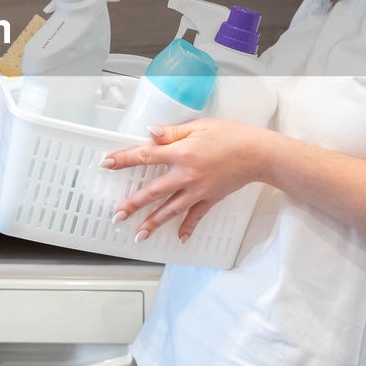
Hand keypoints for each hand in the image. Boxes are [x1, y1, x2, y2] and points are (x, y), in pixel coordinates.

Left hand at [101, 118, 267, 244]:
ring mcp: (198, 190)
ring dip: (153, 223)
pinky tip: (179, 239)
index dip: (124, 159)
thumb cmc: (230, 135)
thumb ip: (172, 132)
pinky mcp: (210, 199)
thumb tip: (150, 133)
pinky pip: (196, 216)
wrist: (258, 154)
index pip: (146, 156)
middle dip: (133, 204)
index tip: (107, 163)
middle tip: (117, 215)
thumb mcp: (199, 126)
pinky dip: (188, 228)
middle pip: (154, 192)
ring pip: (171, 209)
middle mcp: (186, 175)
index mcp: (181, 153)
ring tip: (138, 234)